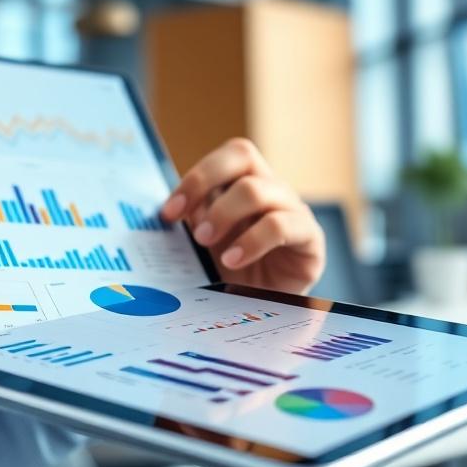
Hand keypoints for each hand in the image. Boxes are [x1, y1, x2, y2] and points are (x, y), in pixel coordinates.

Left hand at [161, 138, 324, 294]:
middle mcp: (271, 189)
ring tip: (204, 243)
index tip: (168, 212)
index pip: (226, 155)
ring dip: (224, 214)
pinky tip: (233, 260)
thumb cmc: (232, 274)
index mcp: (245, 182)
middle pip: (243, 153)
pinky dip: (252, 241)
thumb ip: (189, 223)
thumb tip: (156, 215)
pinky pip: (283, 225)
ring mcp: (293, 210)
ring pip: (259, 190)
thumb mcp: (204, 245)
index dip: (196, 176)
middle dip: (205, 182)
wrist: (264, 313)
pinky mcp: (310, 239)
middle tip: (187, 223)